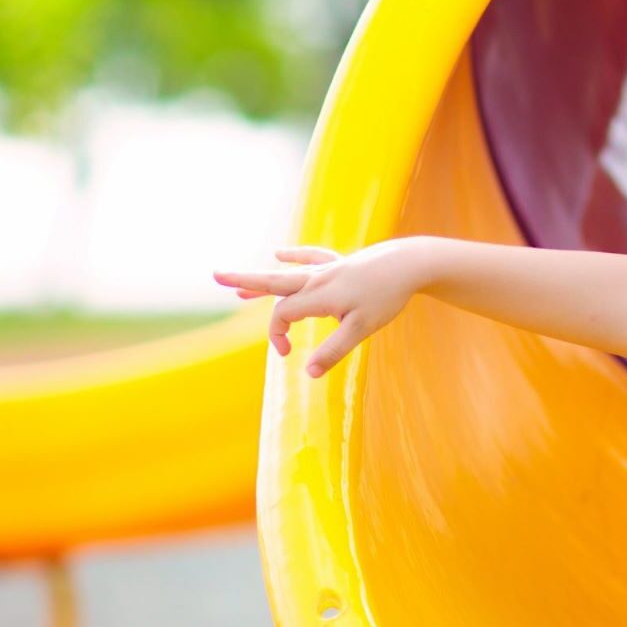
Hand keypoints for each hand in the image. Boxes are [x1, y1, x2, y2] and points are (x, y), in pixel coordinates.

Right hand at [212, 241, 423, 376]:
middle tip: (215, 276)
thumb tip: (308, 373)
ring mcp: (328, 268)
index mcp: (319, 295)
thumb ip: (334, 350)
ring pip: (288, 273)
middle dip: (245, 282)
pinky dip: (295, 256)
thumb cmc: (387, 296)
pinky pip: (311, 257)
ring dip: (262, 279)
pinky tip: (279, 253)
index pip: (283, 314)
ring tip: (236, 287)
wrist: (410, 263)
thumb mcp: (361, 329)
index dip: (277, 335)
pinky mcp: (340, 262)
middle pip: (274, 281)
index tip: (287, 354)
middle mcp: (317, 278)